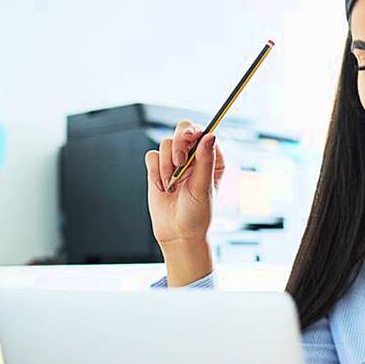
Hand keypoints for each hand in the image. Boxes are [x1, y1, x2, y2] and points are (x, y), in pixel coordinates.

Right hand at [144, 120, 225, 247]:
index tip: (190, 138)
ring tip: (173, 185)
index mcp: (213, 159)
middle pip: (182, 130)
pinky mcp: (158, 168)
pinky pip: (151, 156)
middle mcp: (194, 157)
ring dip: (167, 166)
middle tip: (179, 162)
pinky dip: (155, 172)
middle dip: (178, 145)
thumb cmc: (198, 214)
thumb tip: (210, 136)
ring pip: (165, 144)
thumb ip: (205, 160)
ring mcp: (175, 161)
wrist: (178, 233)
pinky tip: (163, 187)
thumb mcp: (204, 187)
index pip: (204, 132)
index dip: (195, 131)